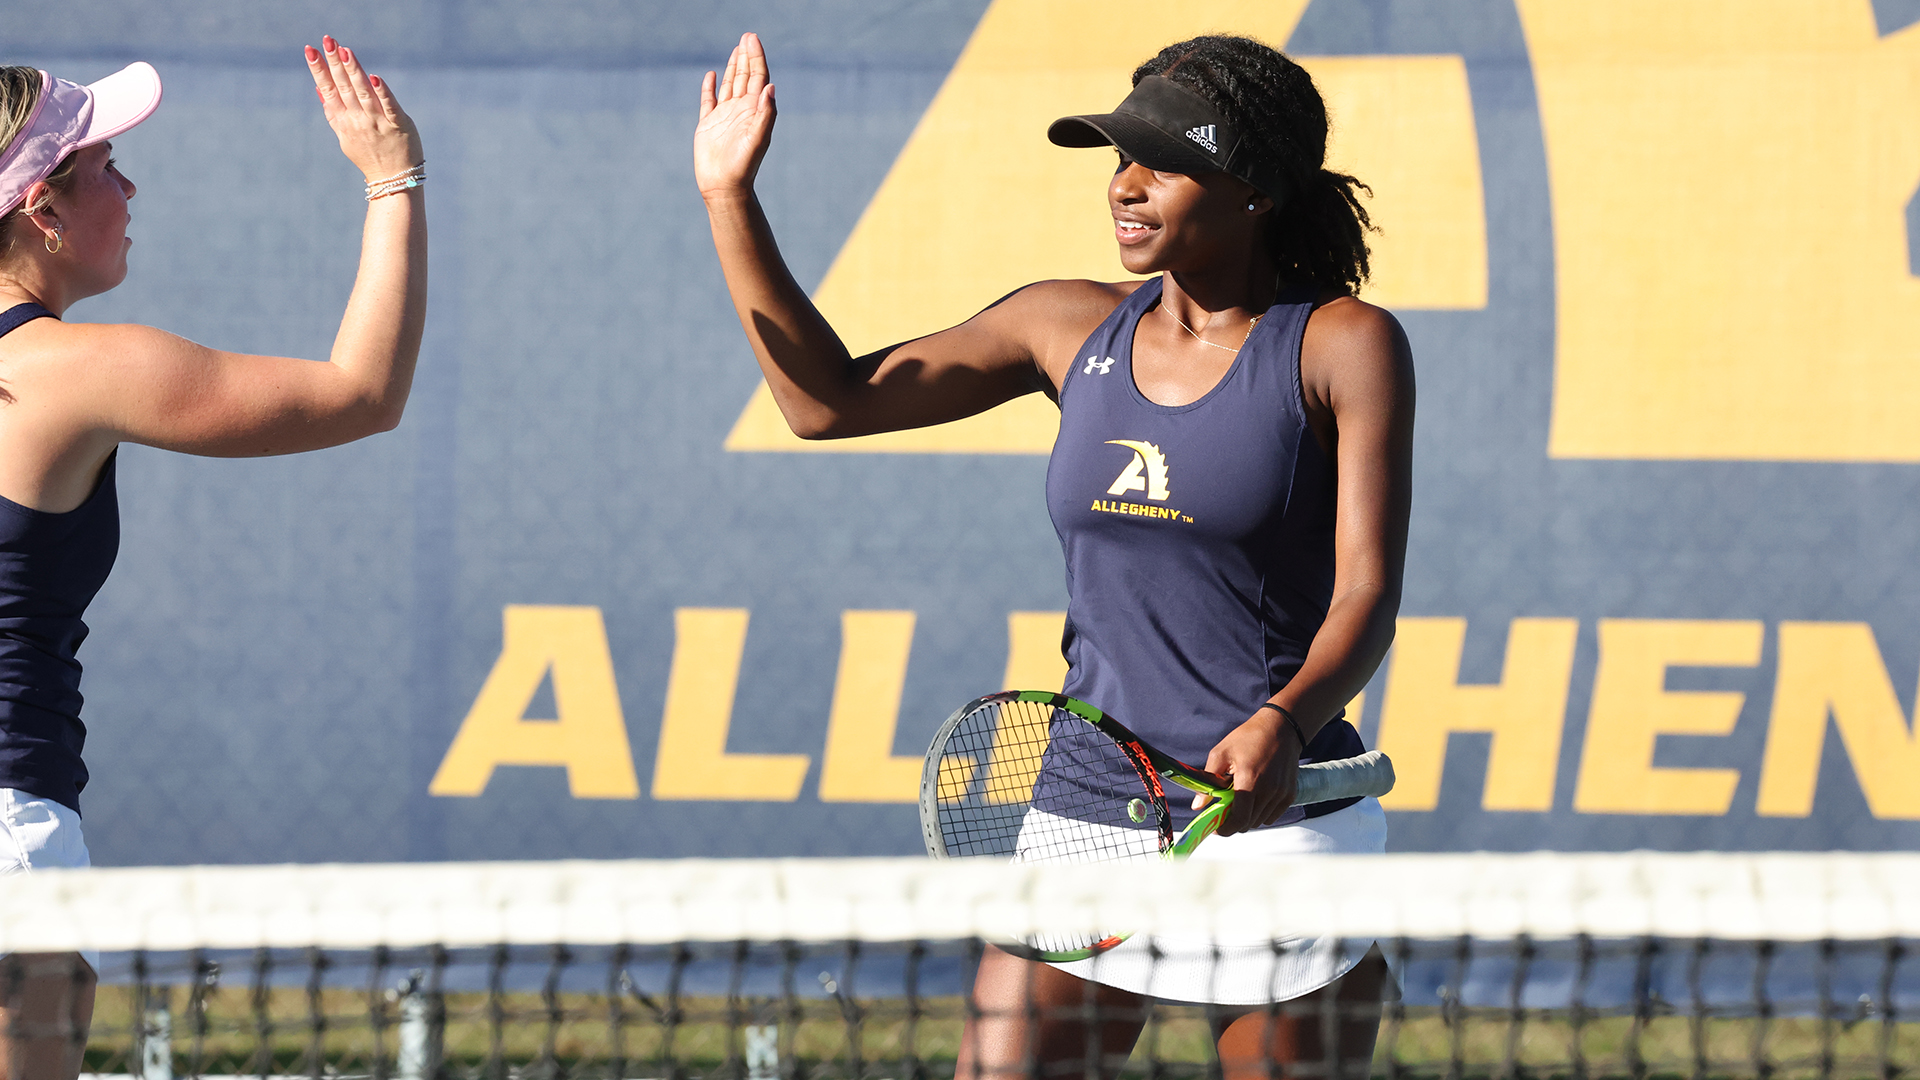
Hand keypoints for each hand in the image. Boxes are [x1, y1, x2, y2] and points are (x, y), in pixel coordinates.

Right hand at [305, 36, 422, 181]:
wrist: (393, 179)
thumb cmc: (369, 155)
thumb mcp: (345, 136)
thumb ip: (333, 113)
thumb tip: (319, 89)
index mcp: (343, 121)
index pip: (328, 90)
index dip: (319, 70)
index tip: (310, 50)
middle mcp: (358, 120)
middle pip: (344, 87)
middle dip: (335, 63)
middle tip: (328, 41)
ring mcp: (378, 122)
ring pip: (364, 92)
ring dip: (354, 71)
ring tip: (346, 51)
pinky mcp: (398, 125)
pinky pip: (390, 106)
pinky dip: (382, 93)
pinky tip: (375, 78)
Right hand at [695, 32, 776, 199]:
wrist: (725, 186)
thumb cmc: (744, 165)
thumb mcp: (759, 138)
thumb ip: (766, 112)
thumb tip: (771, 86)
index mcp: (754, 110)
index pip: (758, 77)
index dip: (756, 57)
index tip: (752, 39)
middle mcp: (741, 110)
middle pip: (745, 77)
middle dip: (747, 56)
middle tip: (747, 36)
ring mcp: (724, 116)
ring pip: (730, 85)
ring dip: (734, 67)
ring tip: (737, 49)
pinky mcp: (708, 125)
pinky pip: (709, 101)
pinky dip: (710, 87)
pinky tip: (712, 76)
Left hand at [1197, 708, 1302, 835]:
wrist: (1281, 728)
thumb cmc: (1249, 737)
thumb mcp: (1221, 753)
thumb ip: (1208, 781)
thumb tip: (1197, 806)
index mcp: (1250, 780)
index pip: (1239, 819)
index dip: (1226, 829)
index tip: (1217, 827)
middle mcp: (1269, 791)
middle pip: (1248, 823)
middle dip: (1234, 821)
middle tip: (1225, 810)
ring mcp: (1281, 794)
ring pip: (1260, 821)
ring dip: (1248, 817)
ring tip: (1241, 798)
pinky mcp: (1290, 795)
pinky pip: (1272, 816)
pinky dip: (1261, 813)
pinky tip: (1255, 797)